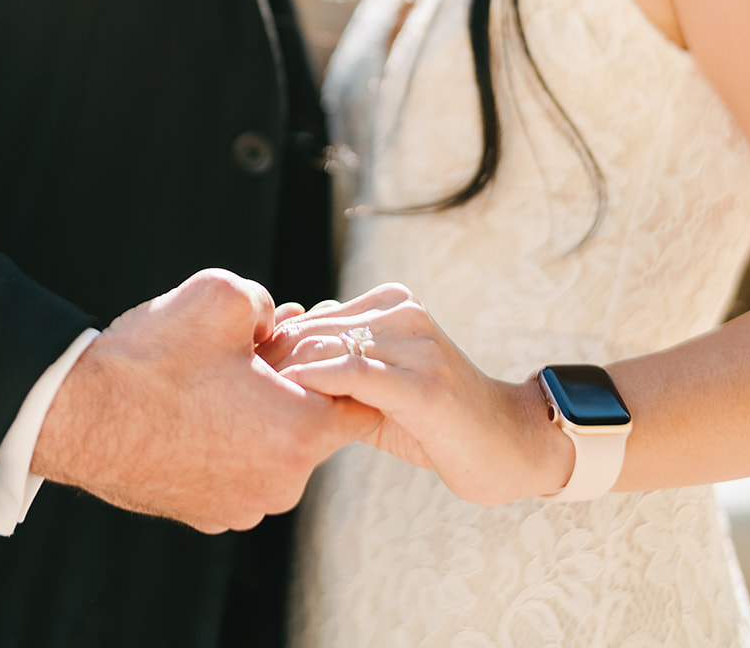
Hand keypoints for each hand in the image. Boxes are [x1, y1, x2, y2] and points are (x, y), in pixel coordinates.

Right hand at [31, 269, 380, 532]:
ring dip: (255, 417)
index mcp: (299, 434)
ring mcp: (241, 509)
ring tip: (211, 379)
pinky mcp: (205, 516)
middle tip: (252, 352)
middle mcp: (280, 486)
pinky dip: (223, 443)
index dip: (340, 366)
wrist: (77, 414)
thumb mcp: (225, 295)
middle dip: (290, 387)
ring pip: (271, 450)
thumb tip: (276, 321)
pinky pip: (235, 471)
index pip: (361, 404)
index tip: (310, 344)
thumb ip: (270, 303)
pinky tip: (189, 409)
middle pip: (311, 427)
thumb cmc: (154, 356)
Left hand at [260, 284, 573, 504]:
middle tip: (239, 388)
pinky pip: (356, 372)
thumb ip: (340, 370)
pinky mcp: (423, 383)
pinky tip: (293, 396)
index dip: (277, 346)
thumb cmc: (440, 422)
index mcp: (394, 304)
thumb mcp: (384, 388)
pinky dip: (317, 381)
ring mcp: (416, 344)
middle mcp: (404, 313)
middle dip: (275, 359)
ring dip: (288, 373)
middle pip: (316, 329)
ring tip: (259, 399)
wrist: (510, 446)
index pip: (317, 317)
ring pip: (329, 346)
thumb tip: (277, 366)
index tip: (243, 373)